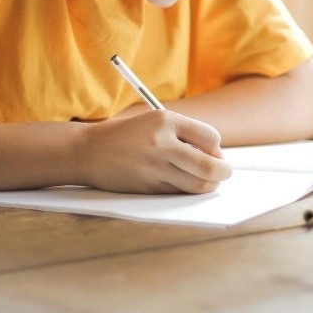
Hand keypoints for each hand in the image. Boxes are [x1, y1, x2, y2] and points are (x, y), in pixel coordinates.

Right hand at [77, 110, 231, 193]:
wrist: (88, 151)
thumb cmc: (126, 135)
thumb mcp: (154, 122)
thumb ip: (184, 134)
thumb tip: (217, 156)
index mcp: (166, 120)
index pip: (211, 137)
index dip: (217, 148)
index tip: (213, 152)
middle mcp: (161, 143)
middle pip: (209, 166)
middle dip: (224, 172)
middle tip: (224, 172)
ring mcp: (154, 167)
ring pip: (198, 184)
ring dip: (209, 185)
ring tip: (207, 180)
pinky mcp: (148, 186)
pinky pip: (179, 192)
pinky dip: (187, 190)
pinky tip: (183, 184)